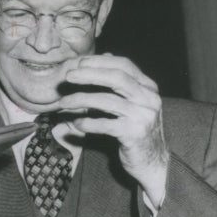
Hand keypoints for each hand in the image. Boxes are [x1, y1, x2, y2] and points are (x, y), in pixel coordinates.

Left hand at [56, 53, 168, 205]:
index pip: (124, 65)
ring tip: (63, 102)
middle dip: (89, 74)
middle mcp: (149, 98)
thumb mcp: (133, 102)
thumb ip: (120, 82)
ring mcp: (143, 116)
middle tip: (68, 76)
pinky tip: (75, 124)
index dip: (99, 62)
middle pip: (117, 78)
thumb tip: (105, 55)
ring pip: (107, 101)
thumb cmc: (136, 129)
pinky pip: (105, 125)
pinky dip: (87, 123)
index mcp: (148, 87)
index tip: (78, 62)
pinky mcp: (134, 134)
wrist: (153, 162)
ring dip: (81, 99)